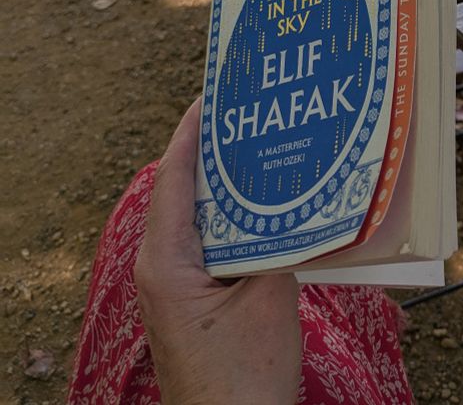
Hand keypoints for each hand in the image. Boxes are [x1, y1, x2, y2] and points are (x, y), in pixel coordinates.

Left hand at [135, 100, 301, 404]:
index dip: (191, 133)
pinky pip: (210, 244)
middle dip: (213, 153)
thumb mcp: (270, 298)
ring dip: (226, 188)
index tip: (210, 97)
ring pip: (199, 218)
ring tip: (259, 152)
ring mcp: (174, 286)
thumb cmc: (244, 375)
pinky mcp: (192, 299)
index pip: (174, 178)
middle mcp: (162, 267)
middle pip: (184, 192)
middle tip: (245, 118)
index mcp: (167, 260)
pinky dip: (234, 220)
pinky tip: (266, 210)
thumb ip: (276, 244)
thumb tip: (292, 205)